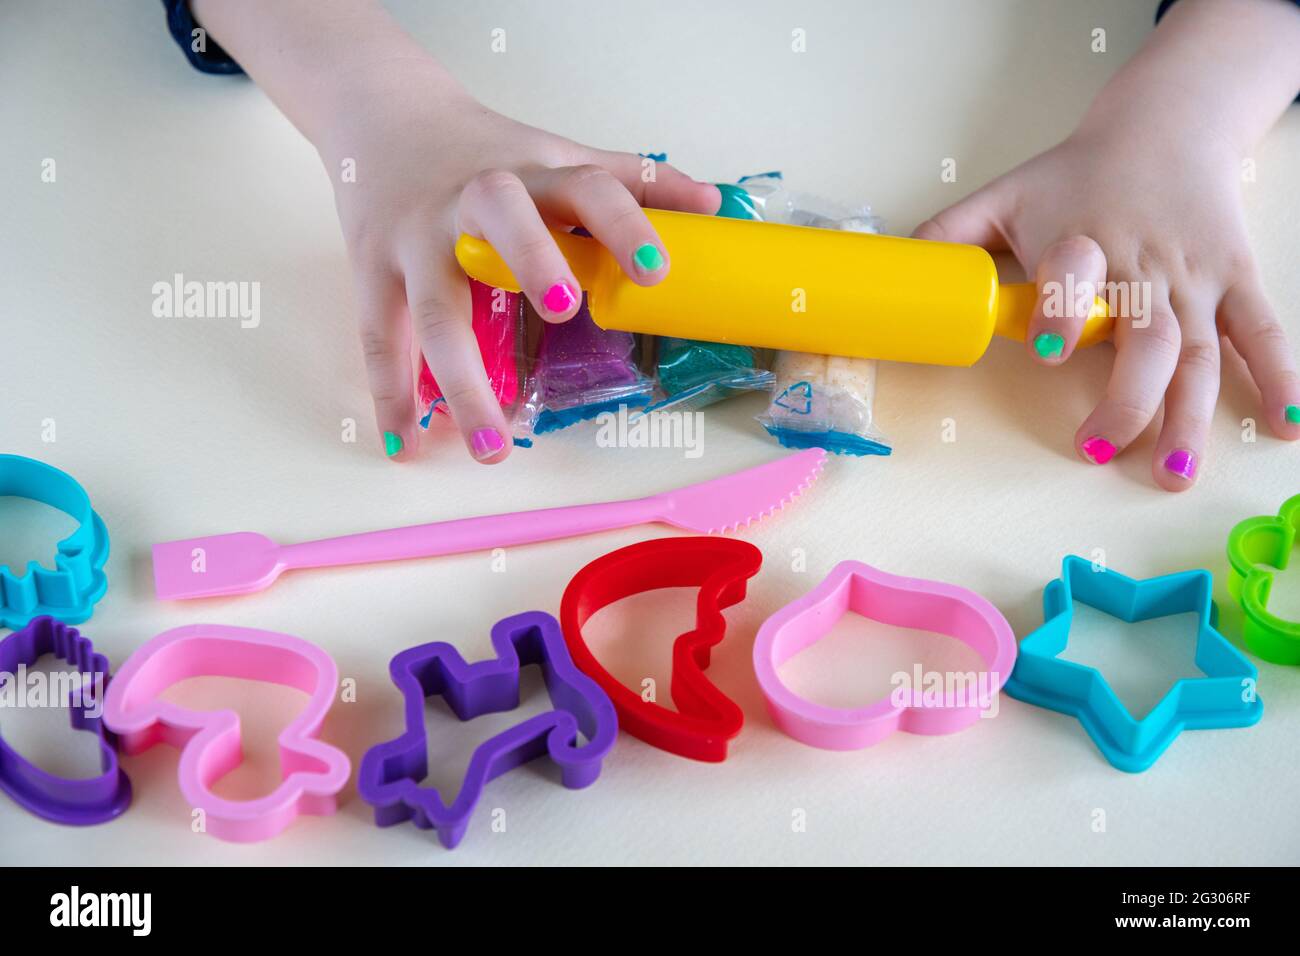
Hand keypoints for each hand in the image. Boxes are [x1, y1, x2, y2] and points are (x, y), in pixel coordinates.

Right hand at [318, 72, 718, 462]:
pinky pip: (380, 337)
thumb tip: (711, 204)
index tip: (657, 269)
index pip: (588, 190)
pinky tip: (402, 442)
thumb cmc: (485, 149)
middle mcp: (473, 200)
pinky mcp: (371, 269)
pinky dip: (389, 394)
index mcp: (534, 176)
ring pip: (436, 308)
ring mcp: (416, 237)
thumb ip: (631, 180)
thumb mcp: (558, 154)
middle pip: (500, 223)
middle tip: (563, 308)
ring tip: (491, 446)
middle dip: (531, 259)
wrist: (382, 115)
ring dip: (461, 380)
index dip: (624, 225)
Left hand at [915, 0, 1299, 490]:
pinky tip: (1286, 424)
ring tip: (1174, 473)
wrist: (1165, 126)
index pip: (1072, 274)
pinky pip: (1263, 332)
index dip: (1060, 309)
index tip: (1045, 349)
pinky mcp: (1235, 281)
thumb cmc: (1077, 174)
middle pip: (1147, 337)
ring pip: (1202, 353)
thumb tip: (894, 266)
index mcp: (1082, 242)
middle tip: (1099, 444)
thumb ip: (952, 234)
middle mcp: (1144, 268)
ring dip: (1191, 416)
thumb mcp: (1007, 193)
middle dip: (1127, 396)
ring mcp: (1195, 280)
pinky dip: (1281, 376)